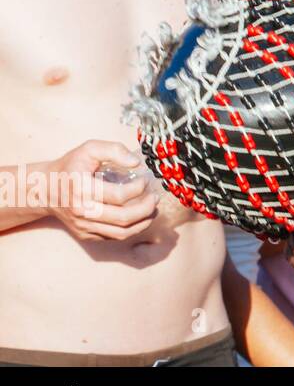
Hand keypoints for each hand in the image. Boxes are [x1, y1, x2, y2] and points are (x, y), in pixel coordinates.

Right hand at [41, 140, 158, 240]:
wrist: (47, 189)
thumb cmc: (71, 166)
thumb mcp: (90, 149)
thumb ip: (114, 150)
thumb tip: (136, 163)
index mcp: (82, 189)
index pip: (119, 196)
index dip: (139, 189)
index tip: (146, 180)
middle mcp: (82, 211)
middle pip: (123, 217)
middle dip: (146, 208)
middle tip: (155, 198)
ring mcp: (83, 226)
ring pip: (121, 232)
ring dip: (143, 221)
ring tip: (153, 209)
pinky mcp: (86, 235)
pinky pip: (114, 237)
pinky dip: (132, 229)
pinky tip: (140, 217)